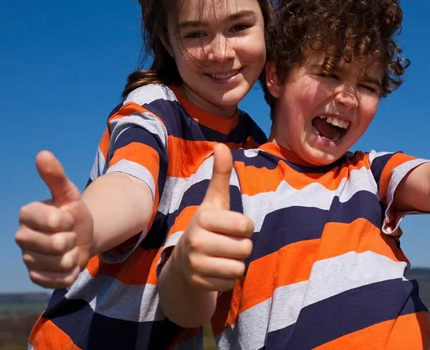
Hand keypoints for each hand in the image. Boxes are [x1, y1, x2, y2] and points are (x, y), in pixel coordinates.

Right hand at [15, 151, 93, 287]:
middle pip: (58, 245)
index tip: (68, 217)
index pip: (54, 221)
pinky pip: (59, 280)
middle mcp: (21, 237)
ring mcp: (27, 258)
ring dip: (73, 256)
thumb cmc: (73, 212)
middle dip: (73, 239)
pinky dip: (70, 273)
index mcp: (26, 214)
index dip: (68, 221)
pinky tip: (67, 263)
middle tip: (70, 234)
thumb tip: (42, 154)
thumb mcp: (69, 193)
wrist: (81, 236)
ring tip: (69, 248)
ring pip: (60, 263)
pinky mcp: (35, 277)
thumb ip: (55, 176)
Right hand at [172, 144, 253, 291]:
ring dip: (236, 264)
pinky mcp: (199, 283)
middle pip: (245, 249)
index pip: (246, 225)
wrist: (183, 261)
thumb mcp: (215, 200)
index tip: (232, 226)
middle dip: (242, 247)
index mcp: (204, 218)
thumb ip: (221, 174)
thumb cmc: (208, 226)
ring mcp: (196, 264)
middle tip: (227, 243)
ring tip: (222, 257)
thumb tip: (221, 145)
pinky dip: (228, 280)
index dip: (245, 227)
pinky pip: (230, 284)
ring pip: (239, 268)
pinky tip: (216, 271)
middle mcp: (196, 240)